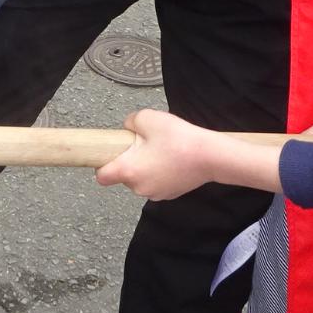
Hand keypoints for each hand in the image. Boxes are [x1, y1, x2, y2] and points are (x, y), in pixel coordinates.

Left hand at [95, 109, 216, 201]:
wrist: (211, 156)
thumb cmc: (179, 139)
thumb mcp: (148, 118)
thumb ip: (130, 122)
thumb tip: (128, 127)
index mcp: (128, 171)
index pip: (101, 176)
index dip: (102, 163)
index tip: (111, 152)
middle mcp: (138, 187)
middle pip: (123, 175)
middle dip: (130, 159)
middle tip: (145, 144)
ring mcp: (155, 193)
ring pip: (140, 178)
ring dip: (145, 166)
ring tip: (162, 150)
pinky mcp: (170, 194)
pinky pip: (156, 182)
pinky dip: (159, 172)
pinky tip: (172, 159)